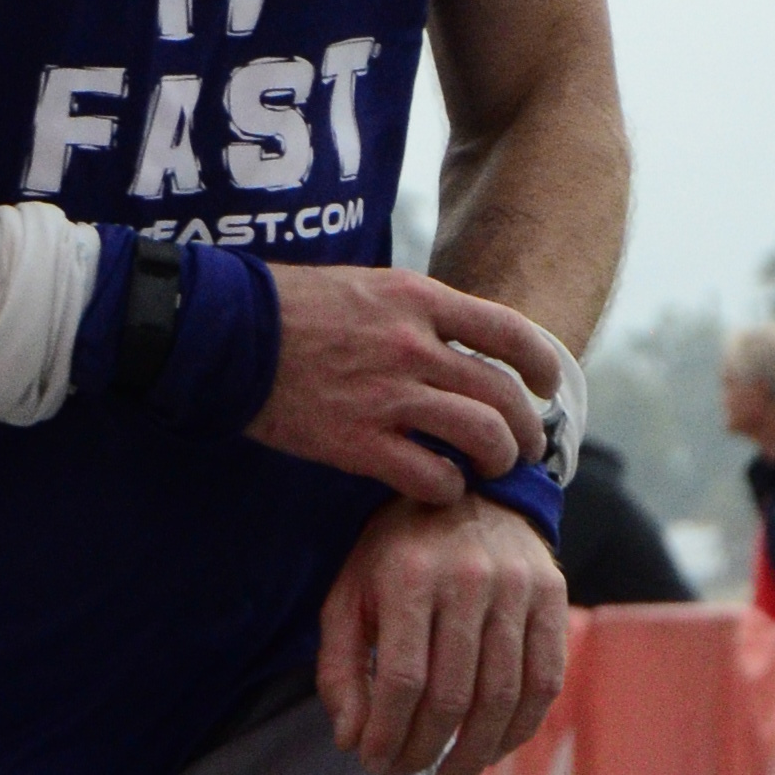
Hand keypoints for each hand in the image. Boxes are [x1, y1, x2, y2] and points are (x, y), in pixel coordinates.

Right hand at [248, 265, 560, 506]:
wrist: (226, 335)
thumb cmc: (288, 308)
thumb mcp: (365, 285)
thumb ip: (415, 312)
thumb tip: (456, 338)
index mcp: (417, 300)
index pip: (509, 332)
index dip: (541, 365)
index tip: (548, 386)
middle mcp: (412, 346)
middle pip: (503, 394)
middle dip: (527, 428)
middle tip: (525, 446)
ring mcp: (387, 397)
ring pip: (479, 436)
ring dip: (496, 460)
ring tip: (489, 469)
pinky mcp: (357, 444)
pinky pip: (430, 477)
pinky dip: (447, 488)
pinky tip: (441, 487)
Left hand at [316, 494, 569, 774]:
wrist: (470, 489)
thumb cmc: (396, 553)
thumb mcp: (349, 594)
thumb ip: (340, 666)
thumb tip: (351, 738)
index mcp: (409, 576)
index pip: (404, 680)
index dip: (388, 734)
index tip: (372, 761)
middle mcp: (468, 579)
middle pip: (453, 695)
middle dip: (425, 750)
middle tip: (404, 773)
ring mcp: (518, 588)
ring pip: (502, 696)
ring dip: (474, 753)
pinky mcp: (553, 597)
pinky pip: (544, 681)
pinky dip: (519, 729)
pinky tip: (492, 750)